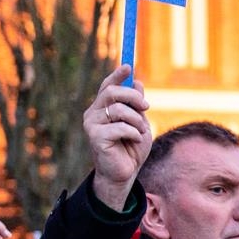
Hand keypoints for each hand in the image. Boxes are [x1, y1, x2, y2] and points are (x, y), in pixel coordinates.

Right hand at [83, 67, 151, 209]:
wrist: (125, 172)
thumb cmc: (131, 148)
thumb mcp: (139, 123)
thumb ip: (137, 105)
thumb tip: (138, 82)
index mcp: (103, 108)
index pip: (108, 86)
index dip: (117, 75)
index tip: (129, 66)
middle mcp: (94, 113)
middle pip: (113, 92)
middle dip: (134, 97)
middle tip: (146, 107)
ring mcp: (92, 124)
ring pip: (119, 110)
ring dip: (137, 121)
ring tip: (140, 132)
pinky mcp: (95, 137)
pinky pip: (120, 127)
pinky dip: (134, 133)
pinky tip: (134, 140)